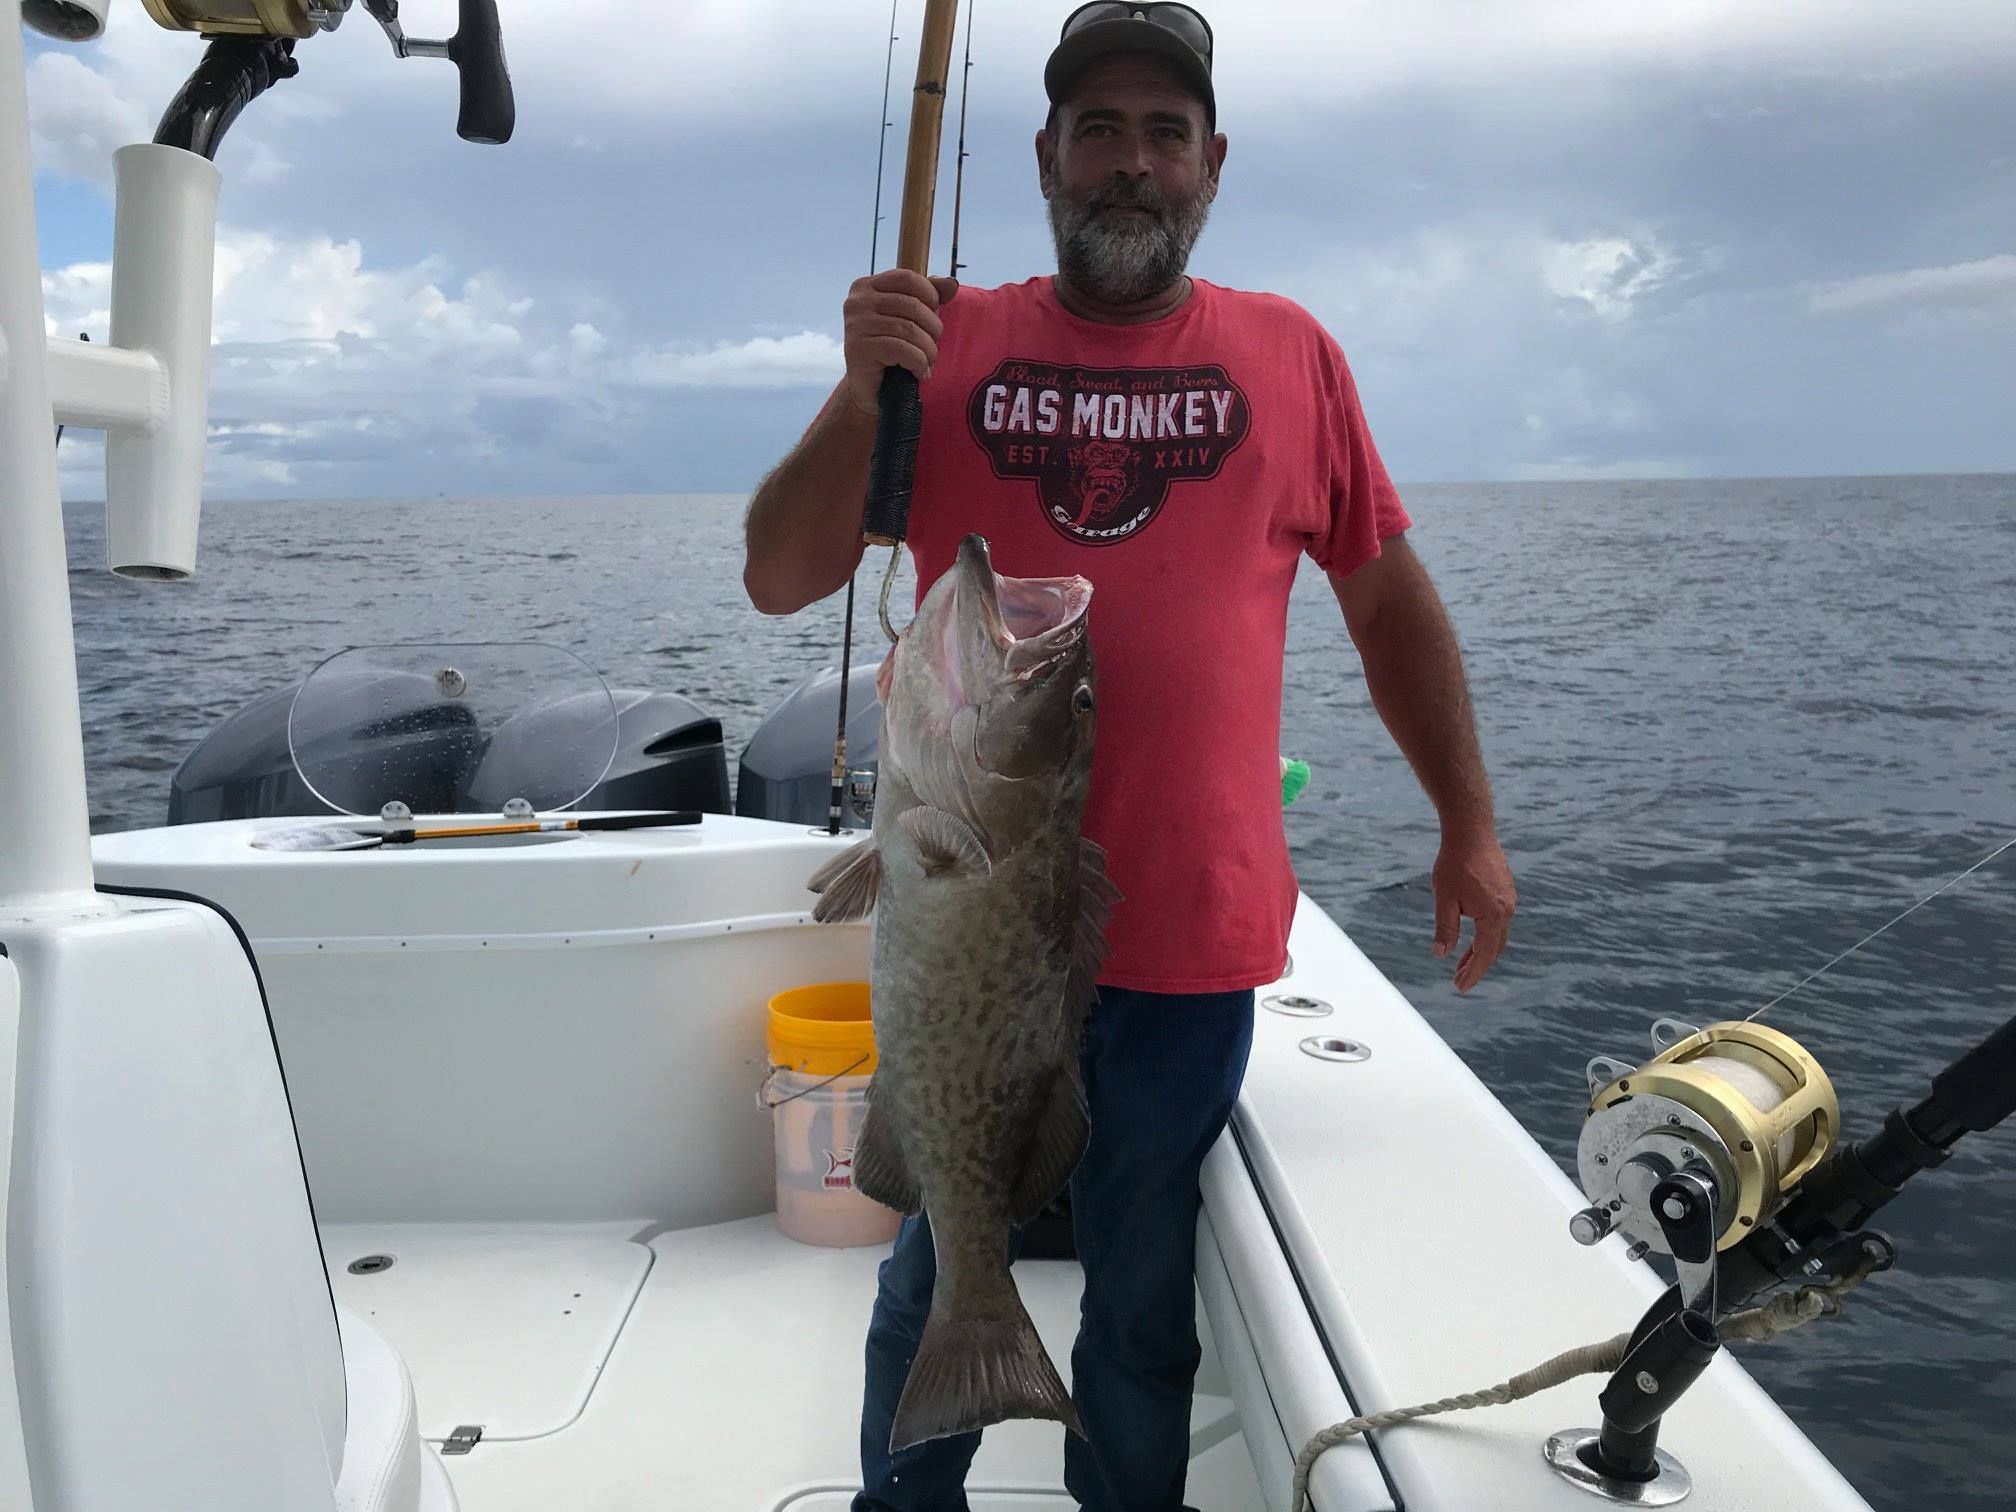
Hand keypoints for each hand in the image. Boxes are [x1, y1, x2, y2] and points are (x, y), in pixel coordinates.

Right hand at [843, 268, 959, 416]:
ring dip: (927, 350)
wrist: (872, 390)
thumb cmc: (893, 350)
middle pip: (911, 304)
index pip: (906, 278)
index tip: (933, 318)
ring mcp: (855, 324)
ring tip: (927, 363)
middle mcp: (857, 302)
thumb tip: (952, 283)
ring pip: (909, 329)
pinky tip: (919, 373)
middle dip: (932, 329)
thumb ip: (929, 297)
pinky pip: (901, 349)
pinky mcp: (858, 348)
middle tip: (932, 348)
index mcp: (866, 287)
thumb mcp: (911, 318)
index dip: (930, 295)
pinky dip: (918, 363)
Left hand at [1431, 831, 1515, 993]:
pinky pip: (1498, 921)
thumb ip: (1445, 928)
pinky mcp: (1505, 891)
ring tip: (1462, 964)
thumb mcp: (1444, 898)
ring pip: (1497, 935)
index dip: (1472, 973)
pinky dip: (1485, 935)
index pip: (1484, 954)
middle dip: (1477, 966)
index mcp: (1493, 915)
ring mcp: (1508, 900)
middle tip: (1459, 981)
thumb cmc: (1455, 862)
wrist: (1471, 831)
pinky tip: (1472, 938)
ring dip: (1481, 951)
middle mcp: (1506, 910)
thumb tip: (1441, 954)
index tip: (1461, 988)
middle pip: (1494, 948)